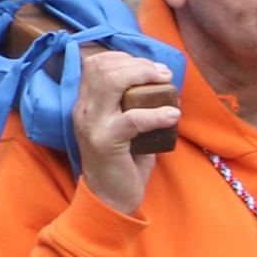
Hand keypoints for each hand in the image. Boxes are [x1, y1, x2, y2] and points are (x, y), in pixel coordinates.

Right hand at [72, 49, 177, 214]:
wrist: (109, 199)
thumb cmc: (123, 161)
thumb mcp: (122, 126)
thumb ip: (132, 104)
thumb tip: (163, 85)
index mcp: (85, 103)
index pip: (96, 63)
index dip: (124, 57)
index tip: (150, 66)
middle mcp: (83, 109)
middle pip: (104, 67)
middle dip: (138, 63)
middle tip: (164, 73)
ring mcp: (92, 124)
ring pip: (112, 83)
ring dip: (144, 77)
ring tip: (167, 84)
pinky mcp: (106, 142)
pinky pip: (133, 119)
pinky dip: (156, 113)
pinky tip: (172, 114)